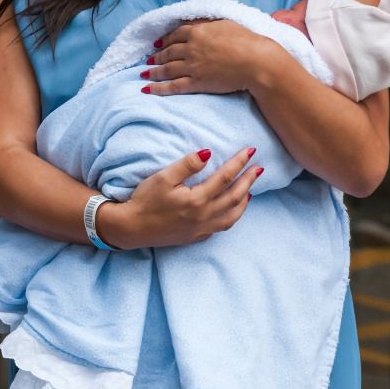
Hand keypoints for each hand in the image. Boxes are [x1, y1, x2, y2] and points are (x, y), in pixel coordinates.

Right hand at [95, 145, 261, 248]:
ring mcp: (201, 229)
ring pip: (232, 216)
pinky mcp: (195, 237)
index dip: (239, 163)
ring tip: (250, 189)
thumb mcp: (163, 177)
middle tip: (259, 168)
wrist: (131, 229)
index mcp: (197, 200)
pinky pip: (221, 227)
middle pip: (235, 197)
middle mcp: (204, 216)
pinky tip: (232, 210)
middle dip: (248, 180)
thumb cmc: (144, 201)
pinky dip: (232, 216)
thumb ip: (187, 165)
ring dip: (244, 201)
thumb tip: (208, 153)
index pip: (225, 177)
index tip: (250, 151)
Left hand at [144, 18, 272, 94]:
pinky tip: (148, 89)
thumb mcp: (225, 23)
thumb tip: (196, 21)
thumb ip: (207, 22)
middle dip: (157, 56)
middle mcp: (191, 48)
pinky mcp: (197, 83)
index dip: (165, 40)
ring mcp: (192, 66)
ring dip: (154, 71)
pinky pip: (173, 86)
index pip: (176, 35)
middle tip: (150, 59)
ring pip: (167, 69)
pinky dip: (158, 88)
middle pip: (169, 52)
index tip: (158, 44)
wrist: (255, 61)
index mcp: (198, 32)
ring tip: (145, 73)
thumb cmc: (246, 40)